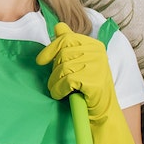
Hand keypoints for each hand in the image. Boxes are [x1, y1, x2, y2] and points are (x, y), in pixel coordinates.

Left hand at [38, 22, 143, 143]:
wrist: (102, 117)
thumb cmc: (88, 92)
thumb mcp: (79, 65)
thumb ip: (68, 45)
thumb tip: (58, 25)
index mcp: (94, 46)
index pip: (66, 38)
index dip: (51, 50)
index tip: (41, 61)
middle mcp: (98, 53)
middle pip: (61, 53)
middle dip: (54, 70)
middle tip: (58, 84)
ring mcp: (97, 67)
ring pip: (62, 68)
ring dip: (56, 83)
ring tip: (62, 92)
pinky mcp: (94, 81)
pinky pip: (66, 80)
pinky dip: (60, 90)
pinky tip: (64, 96)